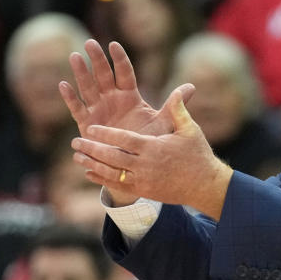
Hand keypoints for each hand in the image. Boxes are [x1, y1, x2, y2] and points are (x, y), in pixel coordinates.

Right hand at [60, 40, 194, 204]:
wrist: (135, 163)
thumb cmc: (149, 141)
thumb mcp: (163, 123)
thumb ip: (174, 105)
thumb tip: (191, 87)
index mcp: (130, 96)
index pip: (124, 73)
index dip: (119, 59)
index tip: (113, 44)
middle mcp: (112, 99)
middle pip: (103, 76)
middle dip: (97, 60)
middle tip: (89, 43)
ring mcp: (99, 110)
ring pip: (88, 88)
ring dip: (81, 73)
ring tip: (74, 56)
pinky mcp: (87, 124)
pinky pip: (77, 109)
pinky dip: (70, 98)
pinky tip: (63, 85)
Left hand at [71, 89, 232, 218]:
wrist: (204, 186)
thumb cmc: (197, 155)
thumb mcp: (190, 130)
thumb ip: (179, 110)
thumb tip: (180, 88)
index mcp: (154, 148)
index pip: (124, 140)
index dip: (106, 134)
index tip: (91, 128)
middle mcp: (146, 165)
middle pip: (112, 157)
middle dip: (92, 149)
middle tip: (75, 141)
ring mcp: (143, 180)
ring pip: (111, 173)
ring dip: (92, 164)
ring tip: (77, 157)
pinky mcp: (144, 191)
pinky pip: (118, 185)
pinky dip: (101, 179)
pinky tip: (89, 173)